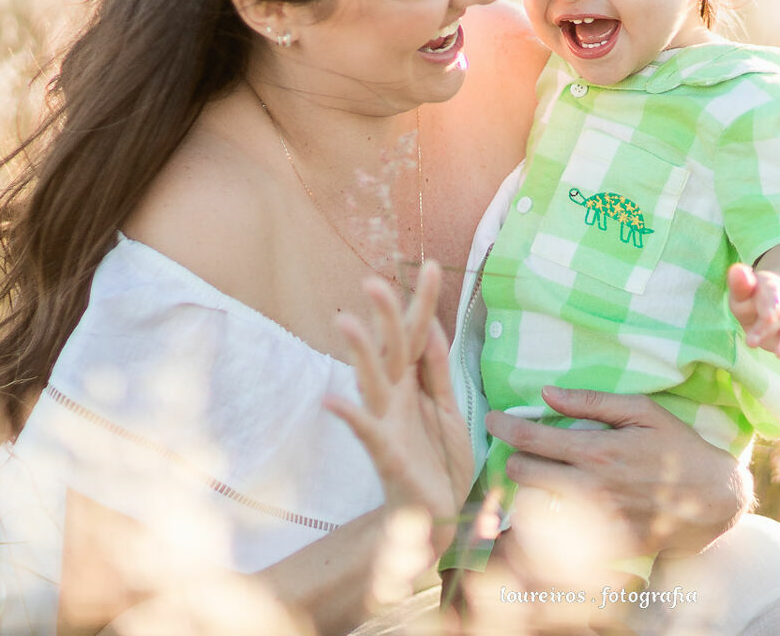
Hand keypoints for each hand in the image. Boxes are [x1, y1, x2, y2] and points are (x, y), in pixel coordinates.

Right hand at [326, 261, 474, 561]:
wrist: (439, 515)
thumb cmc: (439, 459)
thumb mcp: (448, 408)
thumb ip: (438, 369)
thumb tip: (432, 324)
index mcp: (414, 384)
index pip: (419, 334)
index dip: (424, 300)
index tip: (428, 264)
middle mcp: (397, 397)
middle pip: (392, 348)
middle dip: (386, 315)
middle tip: (375, 280)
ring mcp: (388, 423)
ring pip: (372, 381)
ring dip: (359, 353)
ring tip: (346, 322)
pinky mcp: (386, 455)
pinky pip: (367, 433)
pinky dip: (350, 417)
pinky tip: (331, 402)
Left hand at [485, 386, 748, 557]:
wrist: (713, 499)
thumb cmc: (678, 448)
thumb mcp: (643, 411)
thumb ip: (592, 401)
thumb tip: (548, 392)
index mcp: (598, 450)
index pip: (532, 438)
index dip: (504, 426)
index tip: (492, 418)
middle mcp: (591, 487)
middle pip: (524, 474)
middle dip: (514, 458)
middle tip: (522, 450)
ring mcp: (596, 521)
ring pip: (536, 507)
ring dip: (530, 491)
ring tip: (542, 476)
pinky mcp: (603, 544)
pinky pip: (560, 533)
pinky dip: (553, 517)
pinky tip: (563, 504)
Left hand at [727, 263, 779, 361]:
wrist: (778, 301)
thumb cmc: (753, 298)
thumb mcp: (743, 291)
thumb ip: (740, 284)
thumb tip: (737, 271)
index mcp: (773, 290)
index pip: (772, 295)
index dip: (771, 305)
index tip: (767, 315)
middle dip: (766, 328)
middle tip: (751, 342)